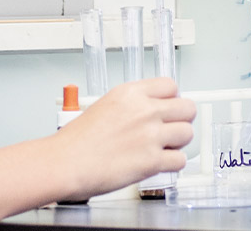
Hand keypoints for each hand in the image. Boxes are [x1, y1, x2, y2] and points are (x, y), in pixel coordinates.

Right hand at [52, 77, 196, 197]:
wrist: (63, 164)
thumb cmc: (75, 142)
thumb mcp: (103, 107)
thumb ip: (131, 106)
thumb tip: (149, 111)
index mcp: (131, 94)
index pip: (171, 86)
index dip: (171, 99)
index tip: (167, 109)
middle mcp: (144, 111)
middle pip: (187, 108)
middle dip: (181, 120)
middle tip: (170, 129)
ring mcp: (150, 136)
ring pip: (187, 133)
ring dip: (178, 143)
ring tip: (162, 148)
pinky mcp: (152, 161)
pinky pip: (180, 160)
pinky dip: (172, 165)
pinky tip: (159, 164)